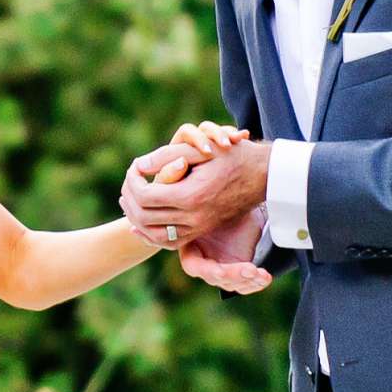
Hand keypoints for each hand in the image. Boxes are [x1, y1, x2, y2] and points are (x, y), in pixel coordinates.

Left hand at [120, 123, 248, 248]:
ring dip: (137, 219)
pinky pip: (171, 241)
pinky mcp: (202, 230)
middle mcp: (193, 217)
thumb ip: (166, 155)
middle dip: (131, 198)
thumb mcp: (199, 149)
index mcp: (190, 196)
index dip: (133, 181)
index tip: (134, 167)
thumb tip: (139, 165)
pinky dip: (152, 234)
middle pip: (145, 216)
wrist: (262, 177)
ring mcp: (198, 227)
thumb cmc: (232, 157)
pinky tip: (142, 222)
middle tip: (129, 182)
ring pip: (155, 234)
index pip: (146, 195)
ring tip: (129, 200)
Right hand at [179, 205, 273, 292]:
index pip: (194, 266)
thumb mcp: (212, 204)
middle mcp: (203, 262)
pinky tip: (264, 278)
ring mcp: (220, 269)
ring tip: (262, 275)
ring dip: (248, 281)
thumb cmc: (221, 202)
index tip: (223, 271)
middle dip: (234, 276)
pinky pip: (244, 284)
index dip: (210, 270)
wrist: (243, 205)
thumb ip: (201, 209)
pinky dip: (255, 282)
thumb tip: (188, 199)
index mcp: (190, 247)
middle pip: (215, 278)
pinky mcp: (237, 273)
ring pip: (231, 284)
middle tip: (251, 270)